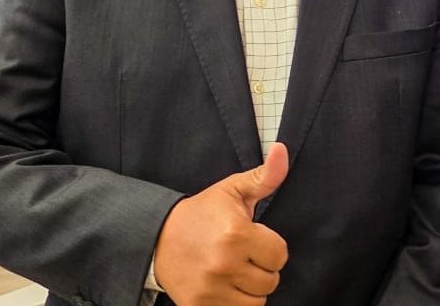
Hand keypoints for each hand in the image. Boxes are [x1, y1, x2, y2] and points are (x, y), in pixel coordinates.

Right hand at [154, 143, 289, 304]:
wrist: (157, 237)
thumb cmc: (202, 213)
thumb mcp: (232, 190)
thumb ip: (264, 176)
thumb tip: (282, 149)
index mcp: (237, 234)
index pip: (280, 255)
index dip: (270, 246)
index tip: (254, 239)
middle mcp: (224, 264)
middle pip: (271, 281)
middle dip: (261, 268)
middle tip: (242, 254)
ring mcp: (210, 289)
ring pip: (256, 301)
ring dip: (250, 288)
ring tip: (234, 270)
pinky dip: (234, 302)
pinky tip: (224, 285)